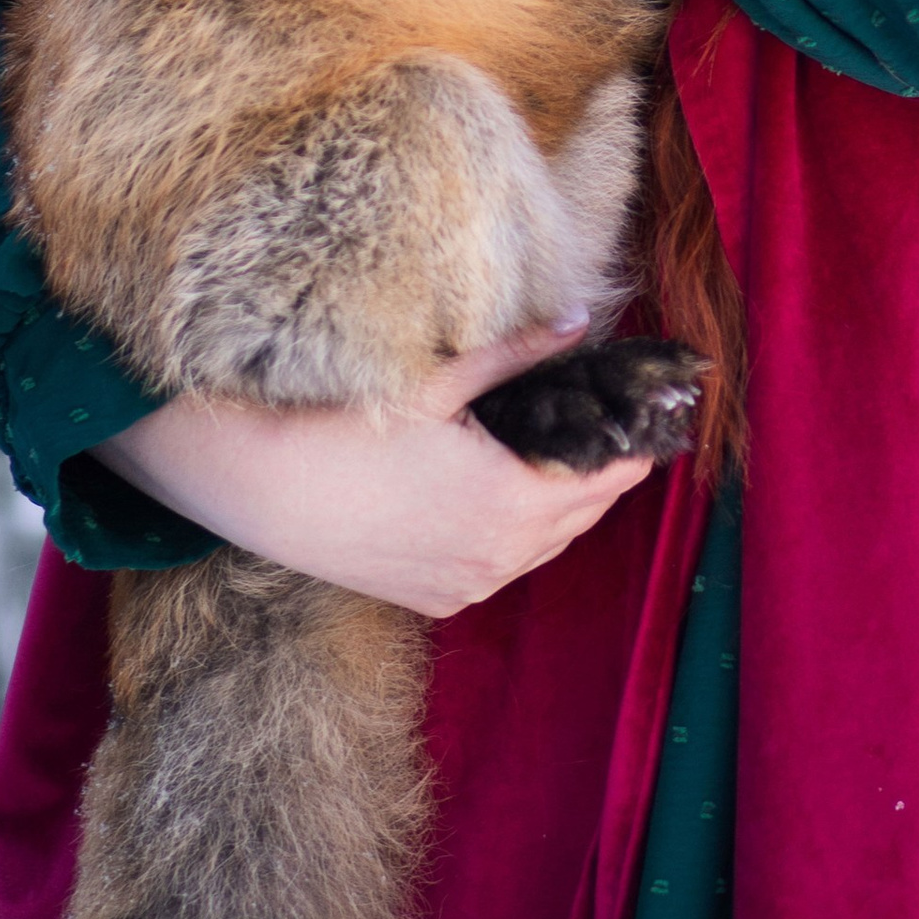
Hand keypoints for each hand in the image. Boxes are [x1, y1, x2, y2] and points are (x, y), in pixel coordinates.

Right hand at [93, 328, 657, 617]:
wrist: (266, 492)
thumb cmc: (350, 427)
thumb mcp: (441, 382)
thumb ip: (519, 353)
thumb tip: (579, 320)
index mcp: (512, 500)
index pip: (608, 478)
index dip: (633, 445)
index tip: (652, 416)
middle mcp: (500, 555)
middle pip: (583, 514)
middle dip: (602, 472)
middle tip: (612, 427)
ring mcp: (468, 583)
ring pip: (546, 545)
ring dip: (561, 505)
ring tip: (565, 456)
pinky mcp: (437, 598)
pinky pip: (503, 567)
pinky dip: (518, 535)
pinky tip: (506, 496)